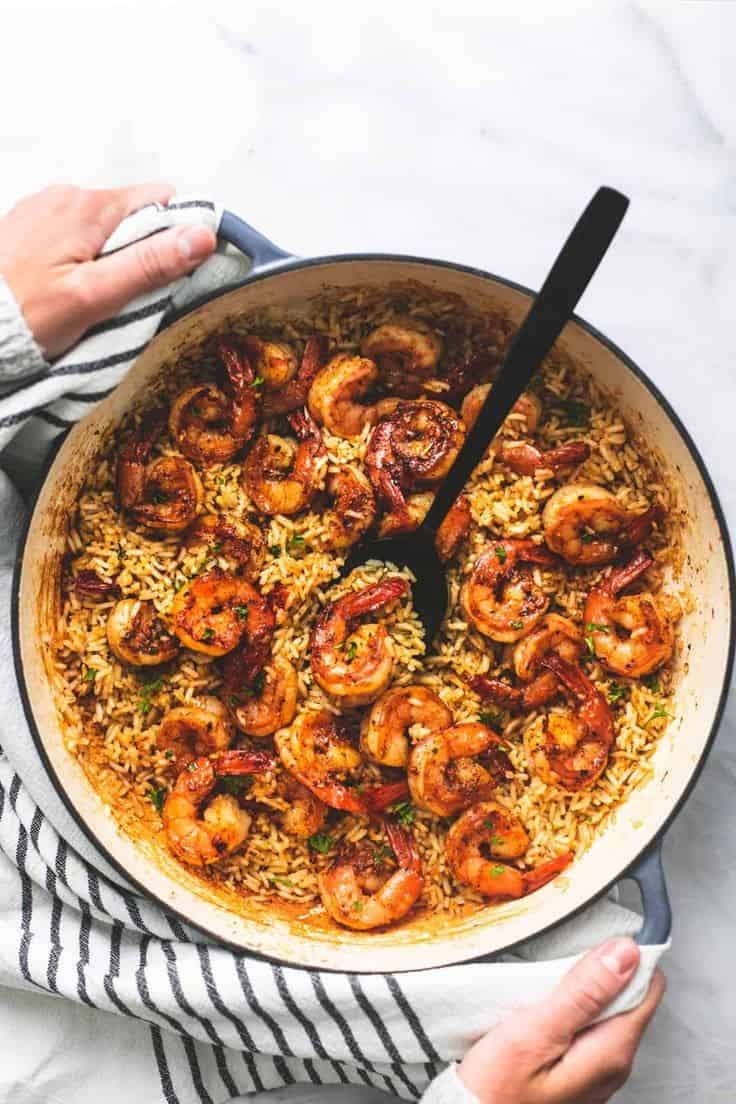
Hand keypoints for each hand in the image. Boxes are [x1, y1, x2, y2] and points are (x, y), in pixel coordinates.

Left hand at [0, 183, 216, 356]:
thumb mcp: (96, 296)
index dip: (175, 236)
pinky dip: (81, 257)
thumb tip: (201, 235)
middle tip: (120, 296)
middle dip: (139, 251)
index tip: (168, 274)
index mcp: (89, 206)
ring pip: (102, 225)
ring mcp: (44, 207)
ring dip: (109, 257)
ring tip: (89, 296)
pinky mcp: (28, 224)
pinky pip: (73, 233)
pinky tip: (65, 286)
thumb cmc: (27, 315)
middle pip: (131, 214)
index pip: (160, 200)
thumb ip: (150, 264)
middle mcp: (66, 195)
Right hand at [458, 938, 664, 1103]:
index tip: (594, 939)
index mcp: (611, 1052)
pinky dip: (572, 1009)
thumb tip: (625, 953)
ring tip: (548, 979)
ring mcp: (596, 1074)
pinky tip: (543, 1006)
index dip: (626, 955)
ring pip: (607, 1012)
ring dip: (583, 989)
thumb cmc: (496, 1090)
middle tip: (560, 959)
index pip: (648, 986)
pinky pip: (588, 1030)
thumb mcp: (535, 1032)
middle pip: (628, 997)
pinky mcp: (577, 1075)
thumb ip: (583, 993)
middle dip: (602, 970)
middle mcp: (613, 1066)